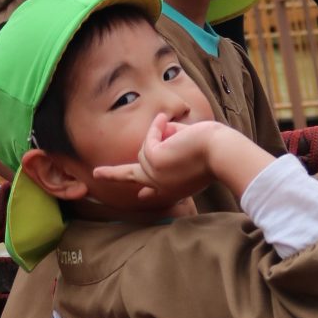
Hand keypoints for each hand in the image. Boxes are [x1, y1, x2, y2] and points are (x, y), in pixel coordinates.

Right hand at [94, 112, 218, 204]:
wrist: (221, 154)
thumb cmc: (215, 150)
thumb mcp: (191, 151)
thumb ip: (174, 144)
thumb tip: (162, 128)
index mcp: (175, 188)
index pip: (156, 192)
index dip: (147, 192)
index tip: (142, 197)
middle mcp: (163, 186)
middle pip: (132, 177)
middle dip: (113, 174)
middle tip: (96, 173)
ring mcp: (155, 176)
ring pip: (146, 148)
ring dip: (162, 134)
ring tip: (183, 133)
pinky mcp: (154, 161)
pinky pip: (149, 138)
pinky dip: (157, 127)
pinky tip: (164, 119)